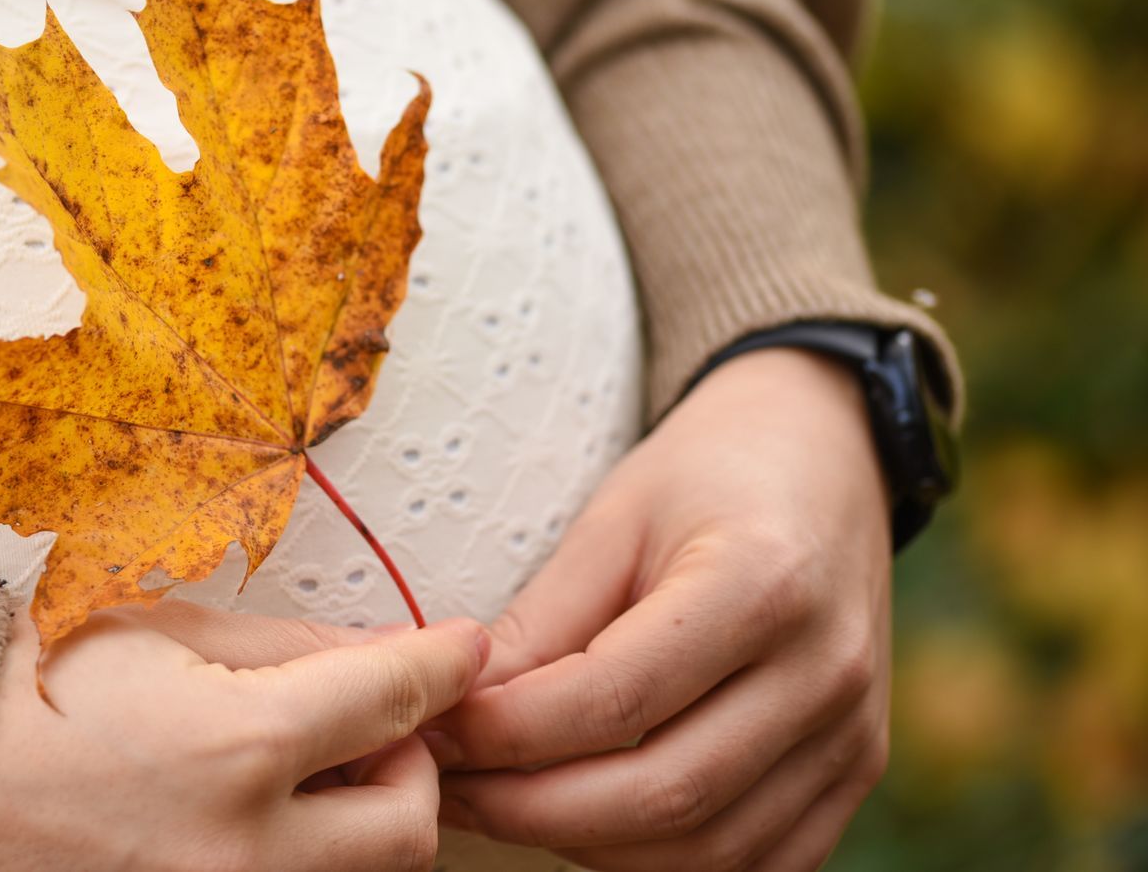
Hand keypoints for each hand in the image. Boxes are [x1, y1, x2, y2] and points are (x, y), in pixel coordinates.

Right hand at [0, 600, 490, 871]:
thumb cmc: (29, 691)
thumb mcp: (164, 634)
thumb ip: (288, 649)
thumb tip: (379, 655)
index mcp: (243, 749)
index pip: (392, 701)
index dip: (441, 666)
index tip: (460, 653)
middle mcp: (246, 851)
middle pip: (409, 827)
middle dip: (410, 768)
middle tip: (374, 732)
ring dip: (358, 827)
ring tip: (304, 782)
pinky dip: (294, 861)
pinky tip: (257, 825)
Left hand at [433, 348, 891, 871]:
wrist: (823, 459)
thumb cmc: (707, 478)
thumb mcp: (612, 521)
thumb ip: (541, 625)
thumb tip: (454, 710)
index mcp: (762, 584)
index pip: (614, 701)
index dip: (506, 733)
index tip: (432, 728)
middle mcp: (824, 673)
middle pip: (662, 794)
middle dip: (531, 809)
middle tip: (447, 788)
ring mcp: (852, 735)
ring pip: (707, 851)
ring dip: (588, 846)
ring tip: (504, 804)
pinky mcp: (856, 774)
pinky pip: (756, 866)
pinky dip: (662, 863)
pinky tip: (588, 825)